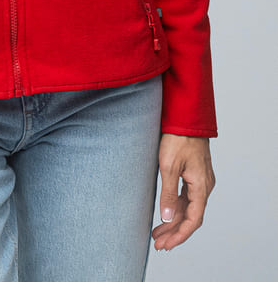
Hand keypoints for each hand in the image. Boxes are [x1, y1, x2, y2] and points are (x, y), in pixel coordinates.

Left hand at [151, 133, 214, 251]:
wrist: (186, 117)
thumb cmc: (178, 138)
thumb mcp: (168, 166)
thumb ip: (168, 193)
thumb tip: (166, 218)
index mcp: (201, 186)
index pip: (193, 220)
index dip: (179, 235)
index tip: (166, 245)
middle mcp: (204, 185)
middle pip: (190, 216)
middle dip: (174, 231)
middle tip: (158, 243)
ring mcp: (200, 179)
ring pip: (188, 207)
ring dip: (174, 220)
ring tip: (158, 232)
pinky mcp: (194, 173)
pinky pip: (187, 197)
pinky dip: (176, 207)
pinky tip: (166, 213)